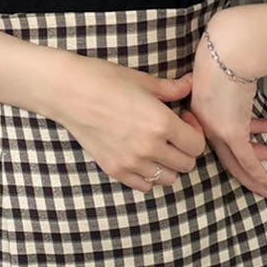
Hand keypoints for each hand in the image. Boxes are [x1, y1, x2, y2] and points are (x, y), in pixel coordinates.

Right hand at [55, 56, 207, 193]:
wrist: (69, 92)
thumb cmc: (105, 79)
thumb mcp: (143, 80)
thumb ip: (172, 88)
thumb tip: (190, 84)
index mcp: (161, 124)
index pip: (196, 145)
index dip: (195, 130)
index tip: (183, 117)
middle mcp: (150, 148)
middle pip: (187, 165)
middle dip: (185, 148)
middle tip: (173, 130)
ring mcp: (131, 163)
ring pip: (169, 180)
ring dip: (169, 164)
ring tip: (157, 144)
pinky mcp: (115, 171)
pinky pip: (145, 186)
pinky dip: (149, 175)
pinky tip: (141, 155)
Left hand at [181, 9, 266, 197]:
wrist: (227, 51)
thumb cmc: (222, 55)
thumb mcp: (212, 74)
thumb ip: (216, 90)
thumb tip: (227, 92)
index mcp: (196, 112)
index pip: (210, 142)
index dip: (226, 154)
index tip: (239, 161)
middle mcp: (204, 125)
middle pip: (226, 156)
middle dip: (245, 172)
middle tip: (258, 185)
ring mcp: (217, 130)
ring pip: (239, 159)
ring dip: (259, 170)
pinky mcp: (232, 131)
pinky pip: (247, 159)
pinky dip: (258, 174)